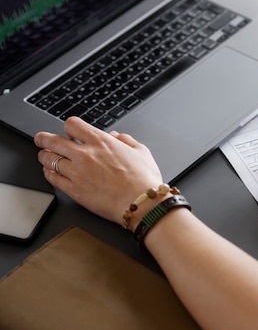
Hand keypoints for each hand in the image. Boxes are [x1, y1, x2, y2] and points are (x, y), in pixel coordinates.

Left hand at [34, 117, 163, 227]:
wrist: (141, 204)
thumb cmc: (144, 180)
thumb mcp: (141, 151)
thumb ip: (126, 140)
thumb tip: (116, 136)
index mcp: (101, 142)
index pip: (72, 125)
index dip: (69, 127)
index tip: (69, 132)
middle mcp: (85, 155)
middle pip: (53, 141)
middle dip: (44, 139)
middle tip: (41, 140)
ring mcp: (77, 173)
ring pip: (49, 159)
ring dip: (44, 156)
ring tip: (45, 157)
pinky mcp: (74, 191)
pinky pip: (53, 178)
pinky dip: (48, 173)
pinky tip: (50, 172)